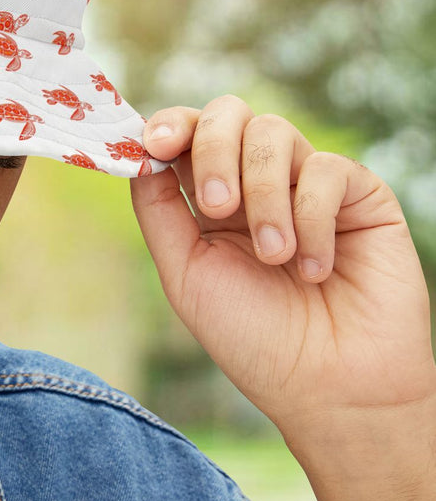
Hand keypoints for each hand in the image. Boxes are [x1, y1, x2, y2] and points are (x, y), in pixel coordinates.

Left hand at [127, 95, 435, 435]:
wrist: (328, 386)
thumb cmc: (254, 338)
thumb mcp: (185, 274)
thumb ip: (159, 211)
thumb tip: (138, 154)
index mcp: (210, 199)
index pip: (187, 134)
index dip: (169, 124)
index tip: (152, 144)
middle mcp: (258, 183)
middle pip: (228, 114)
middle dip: (212, 150)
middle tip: (216, 207)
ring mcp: (309, 184)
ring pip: (274, 133)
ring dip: (263, 196)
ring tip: (273, 256)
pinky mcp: (360, 194)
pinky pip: (326, 169)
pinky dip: (312, 218)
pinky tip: (314, 270)